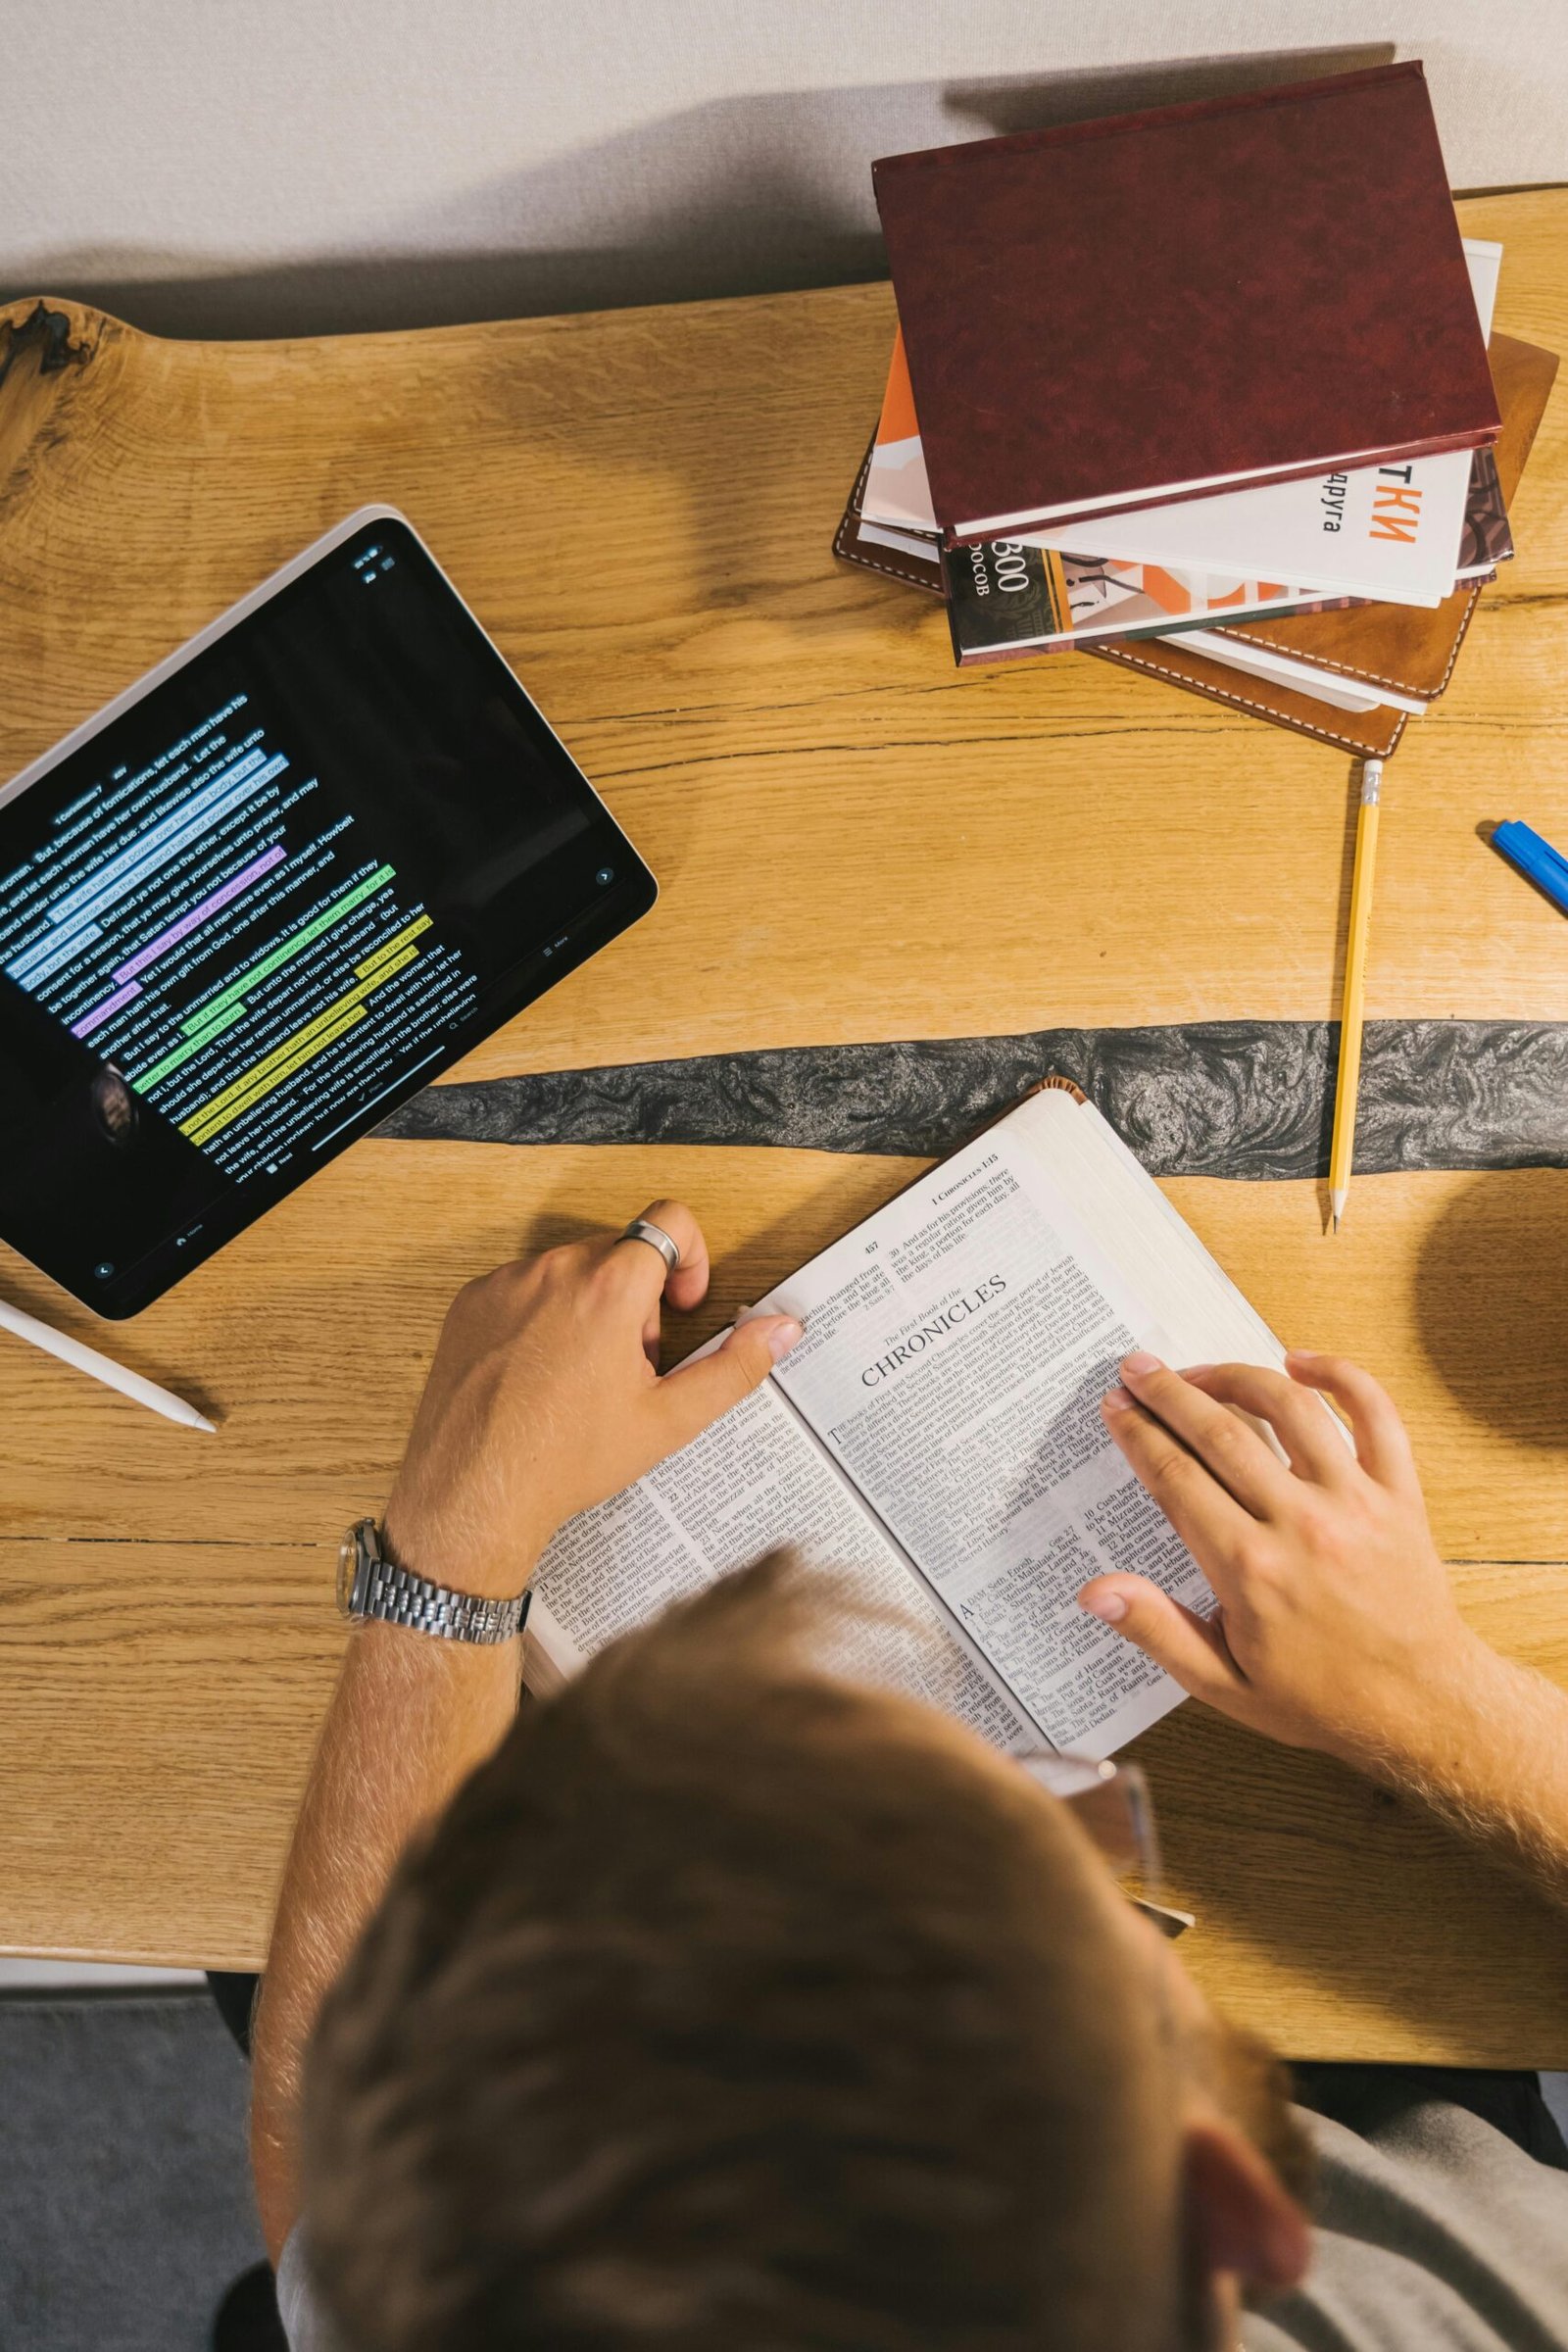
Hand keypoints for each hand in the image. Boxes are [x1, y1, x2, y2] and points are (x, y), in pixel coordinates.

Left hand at [382, 1200, 801, 1598]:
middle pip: (619, 1252)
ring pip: (570, 1271)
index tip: (680, 1304)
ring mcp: (505, 1284)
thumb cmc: (566, 1461)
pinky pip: (522, 1288)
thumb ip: (735, 1366)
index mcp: (609, 1288)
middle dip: (637, 1299)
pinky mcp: (470, 1302)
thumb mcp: (669, 1420)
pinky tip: (538, 1377)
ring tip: (581, 1379)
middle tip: (630, 1366)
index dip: (690, 1258)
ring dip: (589, 1308)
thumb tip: (781, 1329)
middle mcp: (554, 1271)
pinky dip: (540, 1318)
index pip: (669, 1220)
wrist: (473, 1494)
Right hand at [1077, 1349, 1483, 1766]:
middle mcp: (1300, 1524)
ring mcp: (1354, 1502)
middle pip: (1221, 1432)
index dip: (1139, 1435)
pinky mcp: (1398, 1494)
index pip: (1176, 1478)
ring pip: (1290, 1408)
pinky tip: (1301, 1362)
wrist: (1421, 1708)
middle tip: (1139, 1368)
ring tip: (1203, 1369)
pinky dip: (1340, 1376)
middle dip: (1170, 1393)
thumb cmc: (1321, 1699)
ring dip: (1239, 1375)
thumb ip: (1158, 1631)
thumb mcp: (1225, 1684)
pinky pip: (1374, 1415)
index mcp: (1249, 1570)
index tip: (1117, 1407)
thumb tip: (1096, 1591)